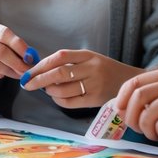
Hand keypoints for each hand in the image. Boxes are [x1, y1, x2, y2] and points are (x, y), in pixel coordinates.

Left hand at [20, 50, 140, 107]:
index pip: (60, 56)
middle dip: (38, 79)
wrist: (130, 83)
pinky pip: (70, 102)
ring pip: (62, 90)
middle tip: (27, 84)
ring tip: (46, 89)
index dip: (42, 64)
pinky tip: (56, 98)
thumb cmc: (105, 70)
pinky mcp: (95, 100)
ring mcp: (94, 85)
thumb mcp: (91, 59)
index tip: (29, 71)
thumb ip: (70, 62)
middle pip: (59, 73)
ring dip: (49, 91)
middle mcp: (91, 68)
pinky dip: (58, 101)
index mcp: (88, 55)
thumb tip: (40, 69)